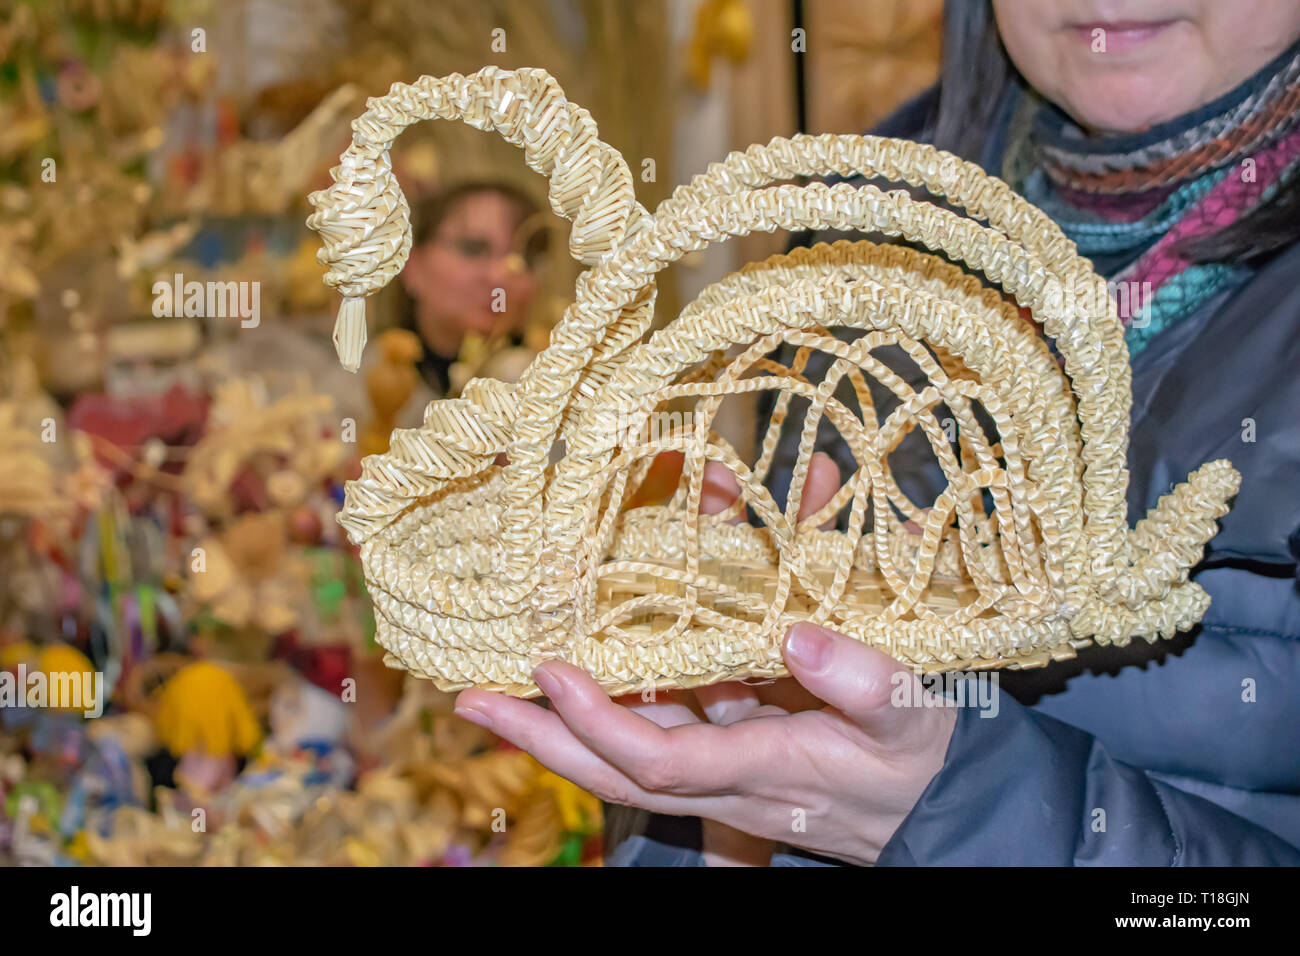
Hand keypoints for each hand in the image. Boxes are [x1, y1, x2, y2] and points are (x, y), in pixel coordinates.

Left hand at [455, 623, 955, 865]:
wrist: (936, 803)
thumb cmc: (921, 753)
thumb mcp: (910, 709)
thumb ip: (860, 676)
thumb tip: (795, 636)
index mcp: (764, 767)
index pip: (660, 760)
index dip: (600, 721)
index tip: (551, 671)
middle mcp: (726, 777)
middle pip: (612, 773)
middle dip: (539, 741)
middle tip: (468, 702)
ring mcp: (720, 770)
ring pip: (620, 759)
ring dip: (555, 729)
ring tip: (492, 691)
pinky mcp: (726, 753)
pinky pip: (648, 739)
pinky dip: (602, 713)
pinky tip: (569, 683)